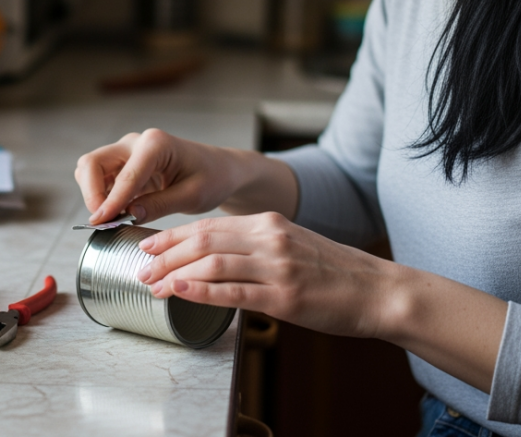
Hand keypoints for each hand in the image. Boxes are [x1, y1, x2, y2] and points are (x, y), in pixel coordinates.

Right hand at [75, 129, 237, 224]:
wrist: (219, 170)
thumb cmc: (212, 178)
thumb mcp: (192, 196)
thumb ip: (160, 205)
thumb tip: (128, 216)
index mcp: (155, 144)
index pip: (124, 176)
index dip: (110, 202)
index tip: (101, 224)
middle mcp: (136, 142)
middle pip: (92, 163)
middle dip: (92, 194)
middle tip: (103, 222)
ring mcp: (127, 151)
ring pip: (90, 169)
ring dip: (93, 194)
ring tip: (112, 218)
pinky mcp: (123, 163)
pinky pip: (99, 177)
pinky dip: (101, 195)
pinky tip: (118, 212)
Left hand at [136, 212, 509, 391]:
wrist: (379, 290)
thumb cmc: (336, 273)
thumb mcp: (295, 245)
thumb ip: (258, 246)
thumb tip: (218, 258)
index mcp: (271, 223)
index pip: (210, 224)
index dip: (174, 235)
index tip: (149, 244)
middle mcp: (271, 238)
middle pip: (203, 240)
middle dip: (165, 253)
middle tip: (141, 267)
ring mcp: (277, 267)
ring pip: (212, 264)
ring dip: (175, 274)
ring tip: (153, 285)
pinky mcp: (285, 297)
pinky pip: (233, 293)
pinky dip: (200, 292)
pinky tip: (180, 294)